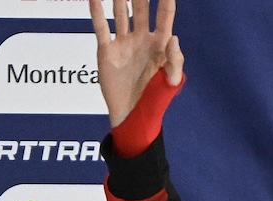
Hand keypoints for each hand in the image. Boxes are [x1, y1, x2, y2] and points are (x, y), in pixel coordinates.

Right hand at [90, 0, 183, 127]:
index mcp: (160, 45)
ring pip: (120, 13)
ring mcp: (124, 43)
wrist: (132, 116)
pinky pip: (101, 27)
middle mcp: (142, 39)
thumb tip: (174, 37)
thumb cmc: (155, 101)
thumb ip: (175, 61)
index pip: (164, 16)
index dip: (166, 0)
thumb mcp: (171, 83)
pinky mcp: (107, 51)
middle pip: (141, 8)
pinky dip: (97, 12)